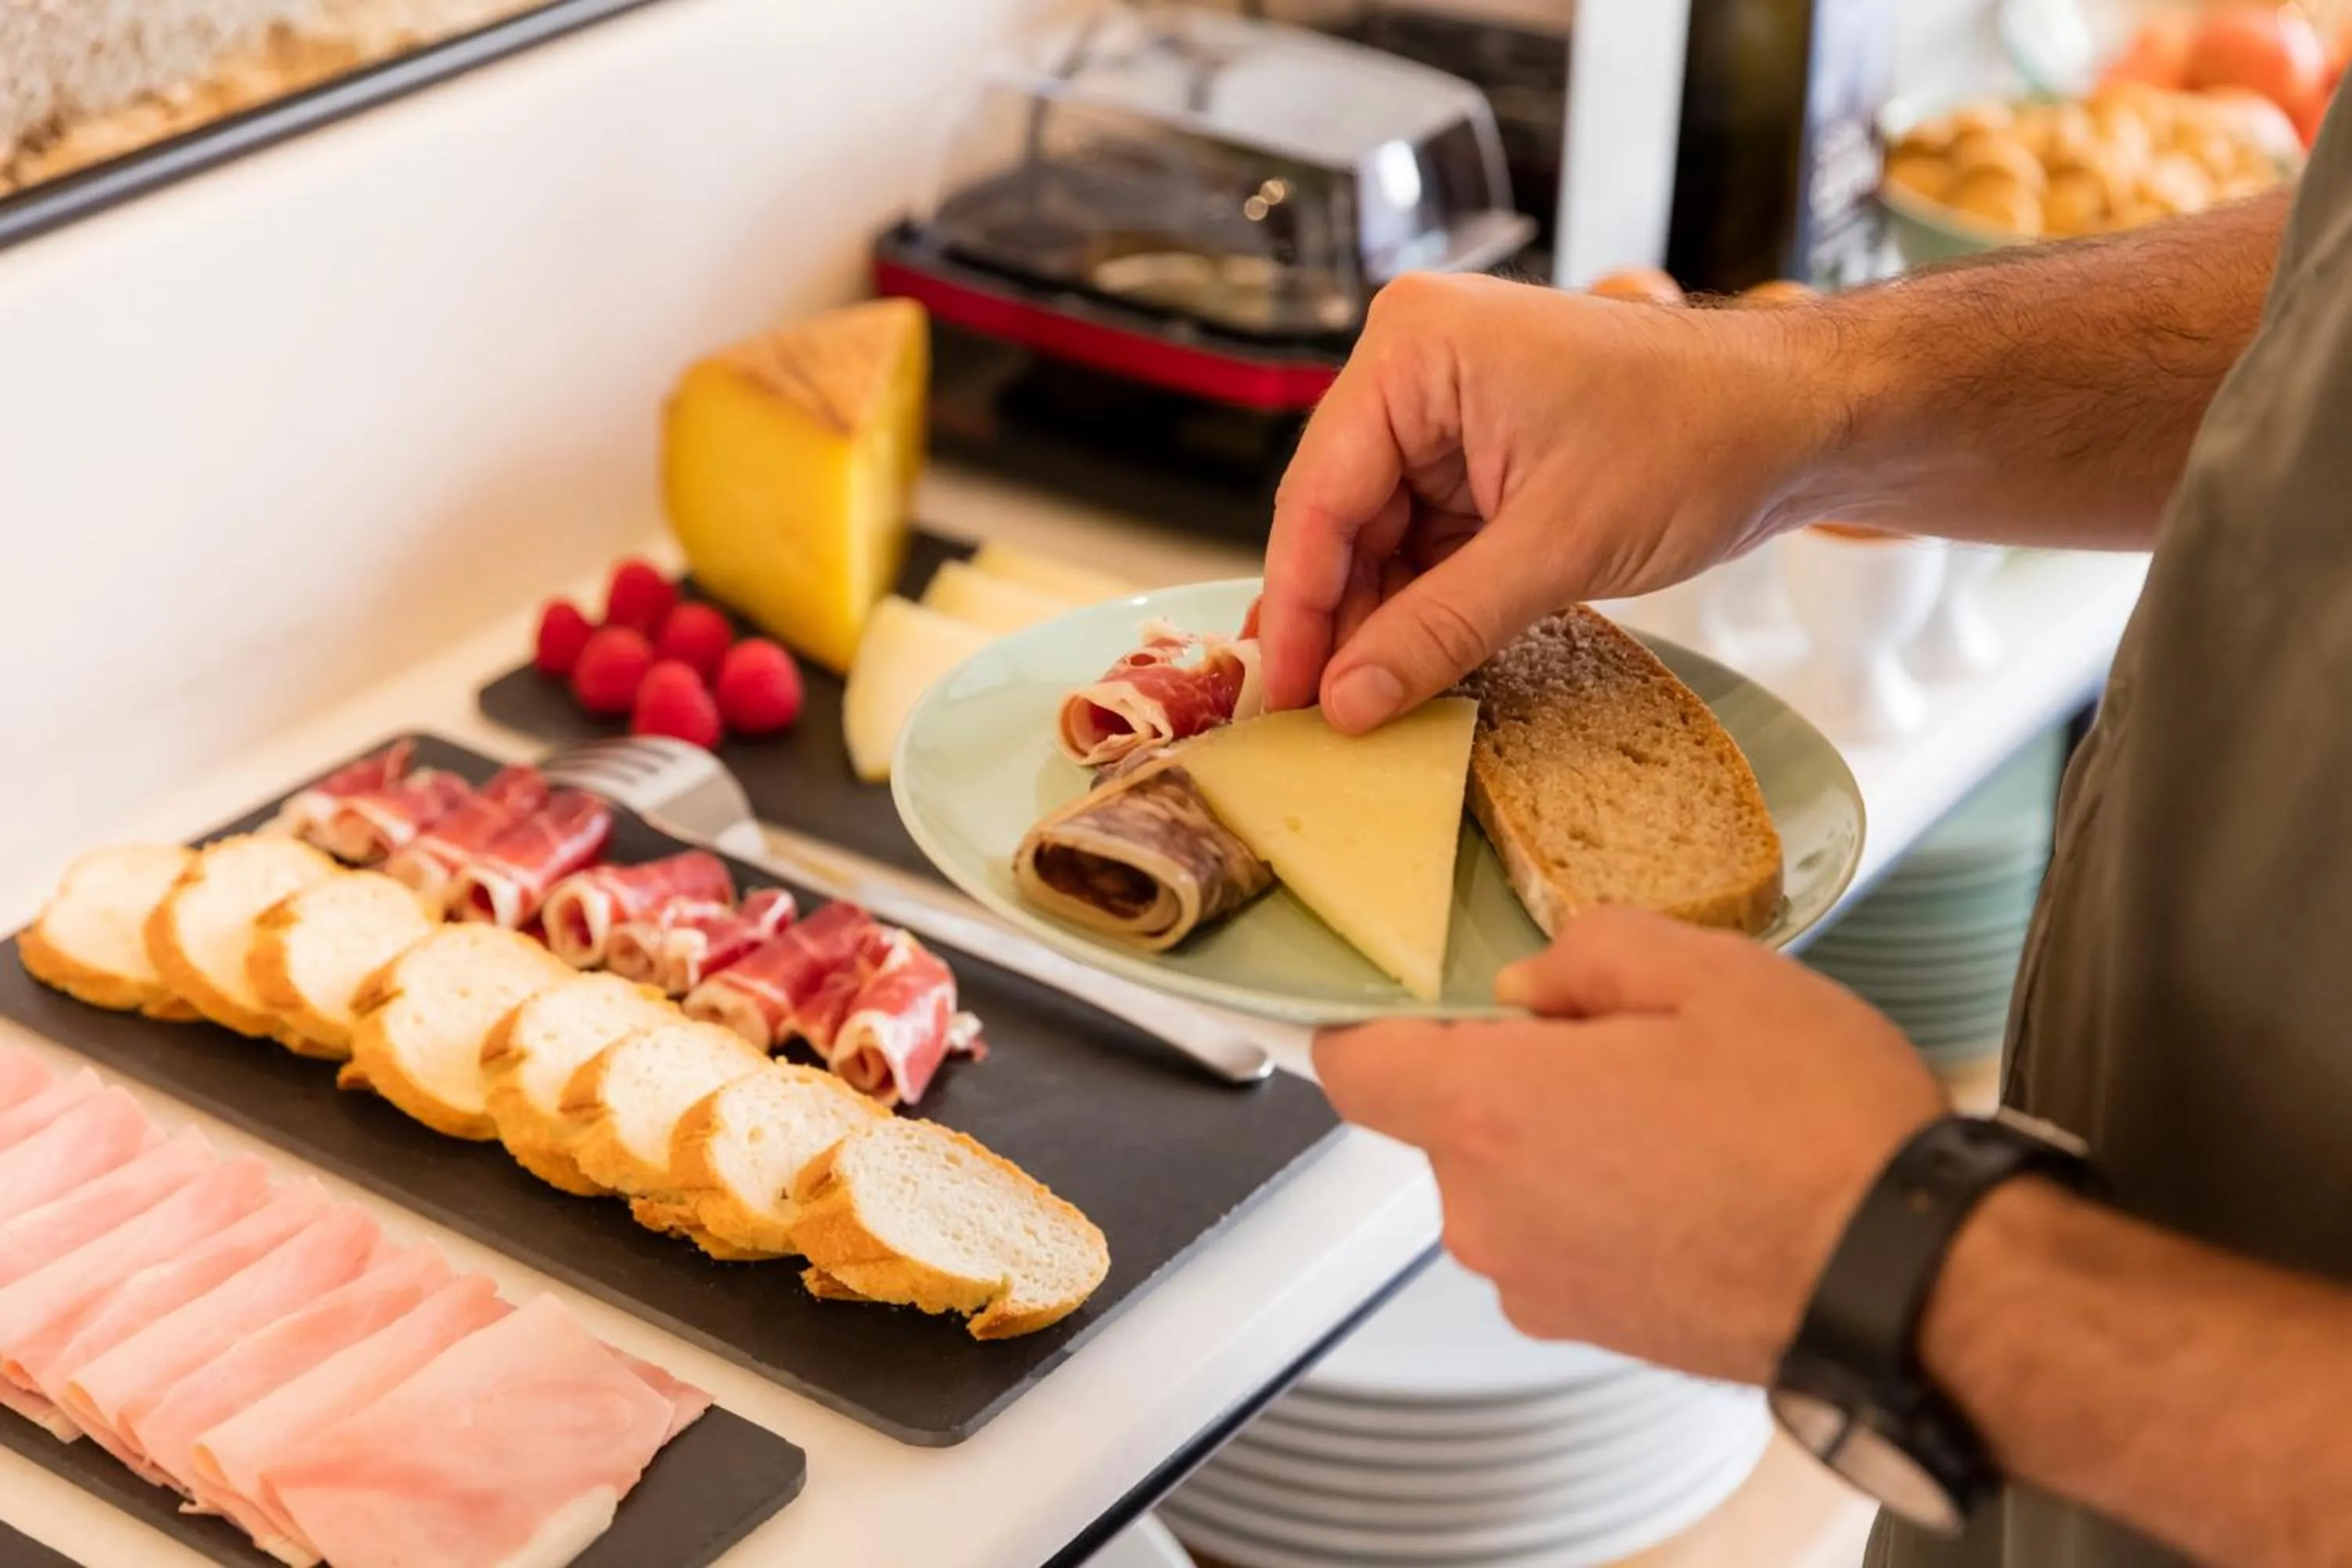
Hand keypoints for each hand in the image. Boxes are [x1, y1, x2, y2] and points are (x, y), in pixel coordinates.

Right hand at [1259, 273, 1844, 730]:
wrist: (1802, 419)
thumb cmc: (1703, 436)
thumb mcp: (1559, 548)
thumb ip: (1440, 628)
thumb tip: (1348, 701)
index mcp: (1417, 349)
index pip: (1321, 493)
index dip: (1298, 604)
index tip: (1285, 694)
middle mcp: (1417, 368)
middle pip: (1338, 516)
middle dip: (1334, 619)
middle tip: (1313, 718)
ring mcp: (1447, 411)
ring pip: (1376, 538)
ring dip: (1376, 621)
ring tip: (1359, 706)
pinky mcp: (1481, 454)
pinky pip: (1424, 540)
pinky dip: (1420, 604)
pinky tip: (1406, 667)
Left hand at [1313, 909, 1944, 1384]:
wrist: (1911, 1281)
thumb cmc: (1817, 1132)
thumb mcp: (1709, 973)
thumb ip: (1588, 952)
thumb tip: (1534, 984)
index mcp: (1491, 1113)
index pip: (1353, 1066)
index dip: (1368, 1020)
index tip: (1405, 995)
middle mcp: (1489, 1213)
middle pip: (1449, 1117)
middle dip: (1518, 1069)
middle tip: (1627, 1041)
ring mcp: (1537, 1282)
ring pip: (1513, 1176)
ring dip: (1571, 1137)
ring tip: (1687, 1116)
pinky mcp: (1590, 1326)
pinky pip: (1562, 1235)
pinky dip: (1607, 1201)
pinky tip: (1700, 1178)